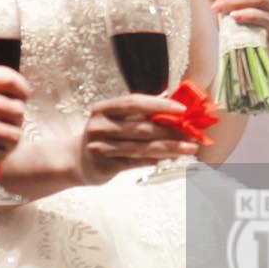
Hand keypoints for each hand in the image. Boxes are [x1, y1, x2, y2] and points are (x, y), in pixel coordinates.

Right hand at [76, 93, 197, 184]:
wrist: (76, 160)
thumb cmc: (105, 135)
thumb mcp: (115, 120)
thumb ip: (140, 115)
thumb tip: (176, 113)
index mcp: (104, 108)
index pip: (134, 102)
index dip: (159, 104)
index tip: (182, 109)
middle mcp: (100, 126)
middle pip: (142, 127)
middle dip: (171, 131)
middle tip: (193, 134)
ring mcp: (100, 146)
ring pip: (141, 147)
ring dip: (169, 148)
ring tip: (189, 148)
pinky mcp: (104, 165)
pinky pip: (135, 162)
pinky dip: (153, 160)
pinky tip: (167, 159)